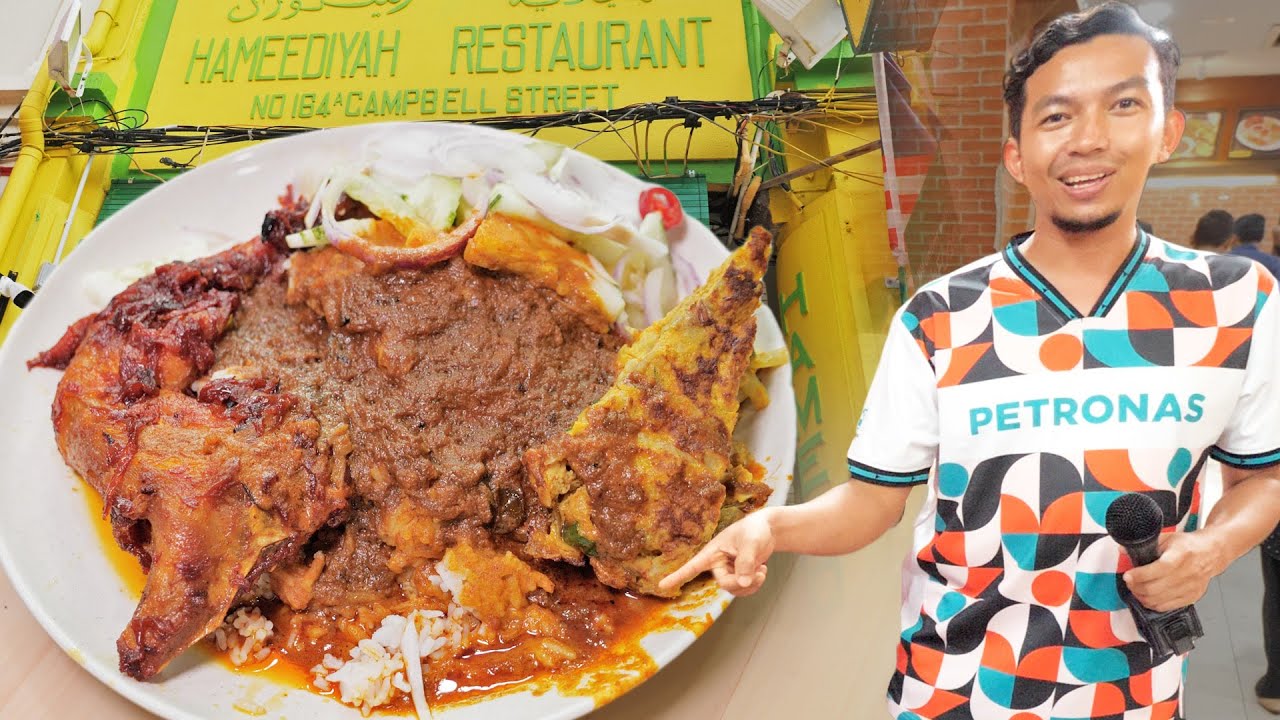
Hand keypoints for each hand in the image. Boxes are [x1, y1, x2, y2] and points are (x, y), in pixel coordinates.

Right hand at [658, 508, 776, 596]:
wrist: (767, 529)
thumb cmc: (754, 529)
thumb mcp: (750, 543)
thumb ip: (745, 563)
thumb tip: (742, 583)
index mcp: (713, 552)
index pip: (692, 566)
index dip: (677, 576)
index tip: (662, 585)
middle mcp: (718, 563)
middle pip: (724, 583)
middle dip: (742, 583)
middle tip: (759, 573)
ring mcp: (728, 570)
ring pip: (734, 589)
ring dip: (751, 585)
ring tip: (762, 571)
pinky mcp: (738, 575)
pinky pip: (743, 589)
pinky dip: (755, 584)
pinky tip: (762, 571)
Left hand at [1122, 531, 1224, 612]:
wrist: (1212, 552)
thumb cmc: (1189, 545)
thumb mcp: (1167, 538)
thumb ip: (1146, 543)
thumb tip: (1123, 549)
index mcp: (1180, 556)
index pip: (1157, 570)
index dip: (1138, 575)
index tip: (1128, 575)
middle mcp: (1187, 573)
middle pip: (1155, 589)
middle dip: (1136, 587)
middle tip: (1129, 582)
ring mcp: (1190, 588)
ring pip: (1159, 600)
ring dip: (1142, 597)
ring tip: (1136, 590)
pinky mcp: (1192, 597)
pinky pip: (1168, 607)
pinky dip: (1154, 604)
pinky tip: (1147, 598)